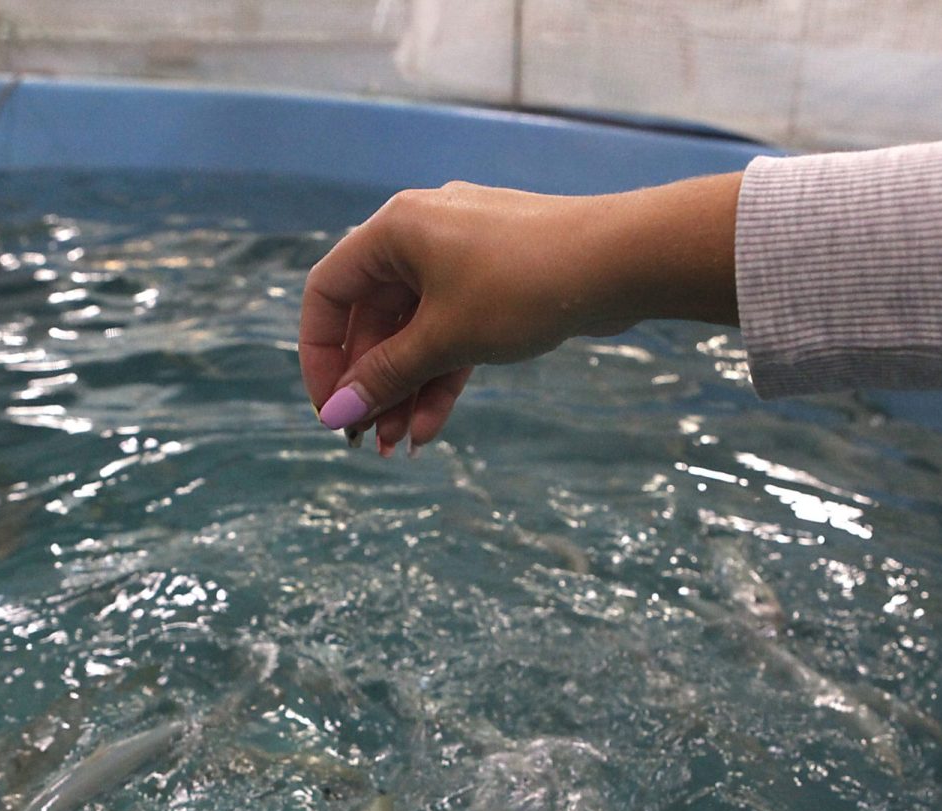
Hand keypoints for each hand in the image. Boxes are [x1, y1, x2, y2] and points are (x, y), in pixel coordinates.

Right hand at [299, 174, 741, 456]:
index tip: (329, 409)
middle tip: (369, 442)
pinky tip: (433, 425)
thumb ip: (387, 375)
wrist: (622, 261)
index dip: (319, 356)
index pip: (329, 294)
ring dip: (406, 390)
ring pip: (416, 332)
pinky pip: (453, 329)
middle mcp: (420, 236)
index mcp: (394, 231)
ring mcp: (461, 257)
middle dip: (372, 386)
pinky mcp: (496, 280)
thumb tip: (337, 414)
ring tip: (402, 447)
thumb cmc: (524, 286)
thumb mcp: (445, 339)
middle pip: (373, 320)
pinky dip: (442, 373)